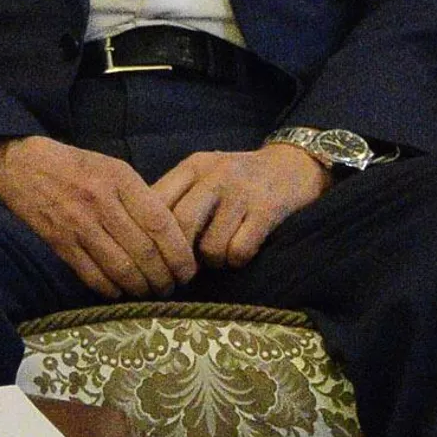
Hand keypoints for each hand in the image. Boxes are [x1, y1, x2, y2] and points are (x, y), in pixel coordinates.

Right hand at [0, 135, 196, 299]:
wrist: (24, 166)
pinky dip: (113, 290)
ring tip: (151, 293)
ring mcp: (79, 225)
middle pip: (145, 253)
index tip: (188, 270)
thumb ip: (142, 198)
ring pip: (122, 269)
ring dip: (141, 289)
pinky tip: (122, 292)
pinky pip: (93, 276)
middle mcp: (102, 203)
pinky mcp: (60, 244)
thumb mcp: (116, 169)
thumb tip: (173, 237)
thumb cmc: (79, 167)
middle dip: (165, 278)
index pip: (161, 225)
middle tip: (172, 288)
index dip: (180, 254)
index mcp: (121, 180)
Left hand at [151, 143, 331, 268]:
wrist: (294, 164)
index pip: (156, 201)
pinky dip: (236, 261)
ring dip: (213, 261)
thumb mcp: (205, 174)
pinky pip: (239, 251)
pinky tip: (240, 254)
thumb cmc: (239, 178)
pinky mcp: (268, 210)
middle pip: (179, 226)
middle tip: (181, 272)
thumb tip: (141, 236)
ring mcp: (242, 192)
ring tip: (220, 255)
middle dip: (177, 257)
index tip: (151, 256)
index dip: (149, 234)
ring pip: (210, 245)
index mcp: (194, 166)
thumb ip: (177, 195)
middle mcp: (215, 175)